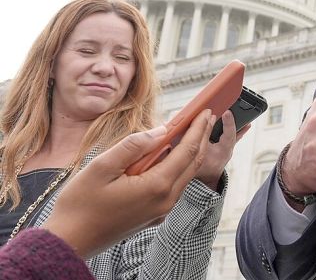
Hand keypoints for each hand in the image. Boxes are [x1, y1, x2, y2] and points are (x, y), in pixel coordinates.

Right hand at [45, 110, 213, 258]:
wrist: (69, 243)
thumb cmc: (80, 205)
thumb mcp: (101, 167)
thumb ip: (133, 146)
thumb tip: (161, 130)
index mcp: (156, 186)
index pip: (187, 151)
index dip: (198, 129)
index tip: (206, 111)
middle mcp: (165, 200)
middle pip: (193, 163)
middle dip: (202, 138)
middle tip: (207, 117)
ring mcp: (161, 210)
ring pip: (185, 176)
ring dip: (191, 152)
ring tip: (193, 131)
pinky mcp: (154, 215)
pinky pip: (174, 186)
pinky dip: (179, 167)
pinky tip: (172, 155)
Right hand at [196, 110, 249, 190]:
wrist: (206, 181)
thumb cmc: (200, 170)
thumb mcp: (197, 154)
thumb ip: (197, 140)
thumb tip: (196, 125)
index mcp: (222, 151)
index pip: (229, 135)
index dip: (228, 123)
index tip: (227, 112)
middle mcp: (228, 149)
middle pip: (234, 132)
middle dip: (235, 119)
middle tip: (236, 106)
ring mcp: (228, 149)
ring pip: (235, 134)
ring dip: (238, 123)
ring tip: (244, 111)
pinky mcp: (226, 148)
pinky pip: (233, 136)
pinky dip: (236, 129)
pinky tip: (246, 124)